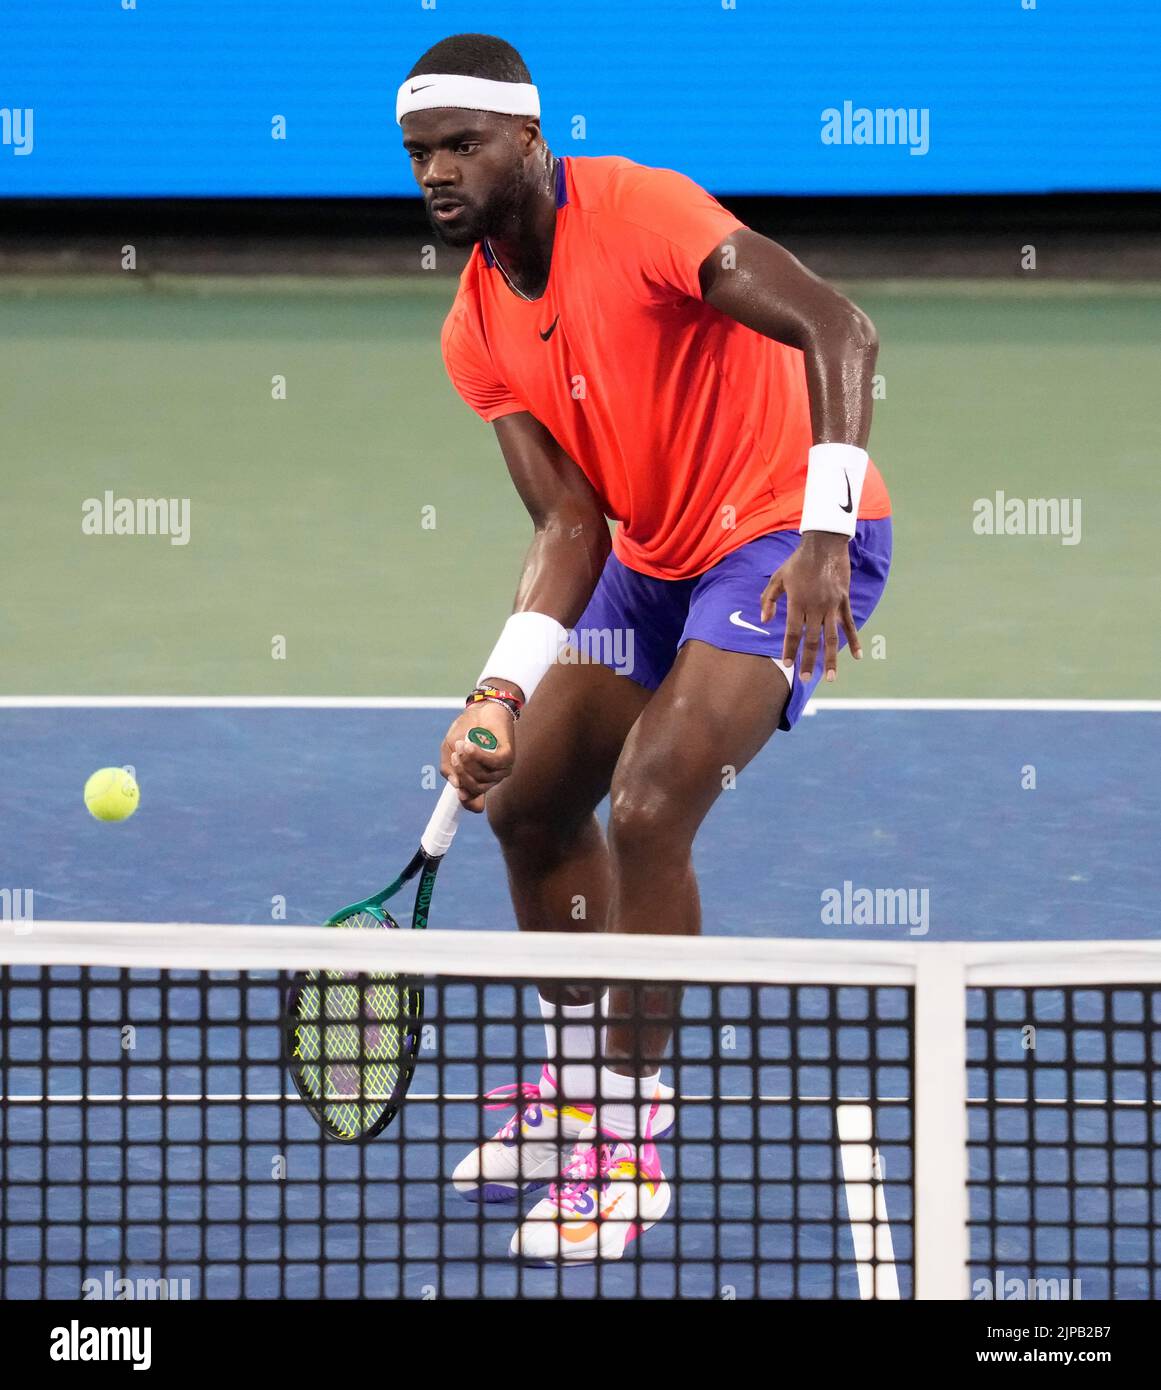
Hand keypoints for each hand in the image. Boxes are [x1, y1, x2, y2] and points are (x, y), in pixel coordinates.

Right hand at [439, 700, 515, 812]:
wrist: (481, 708)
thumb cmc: (466, 729)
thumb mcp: (449, 749)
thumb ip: (449, 768)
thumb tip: (456, 785)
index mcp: (478, 780)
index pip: (476, 803)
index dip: (468, 803)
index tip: (459, 793)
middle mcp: (492, 778)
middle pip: (475, 788)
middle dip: (461, 773)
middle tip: (455, 755)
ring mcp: (501, 768)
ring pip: (482, 777)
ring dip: (468, 762)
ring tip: (461, 745)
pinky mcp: (508, 756)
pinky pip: (492, 763)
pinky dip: (478, 755)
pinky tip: (469, 746)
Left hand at [760, 531, 861, 682]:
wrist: (824, 544)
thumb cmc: (798, 561)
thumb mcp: (778, 577)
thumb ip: (769, 599)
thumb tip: (766, 620)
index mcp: (797, 602)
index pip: (793, 632)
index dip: (790, 649)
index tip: (788, 665)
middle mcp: (815, 606)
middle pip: (812, 639)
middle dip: (808, 661)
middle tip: (804, 678)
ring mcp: (832, 605)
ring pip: (832, 637)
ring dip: (831, 659)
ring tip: (830, 677)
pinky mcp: (844, 601)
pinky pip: (849, 624)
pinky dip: (853, 641)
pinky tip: (857, 656)